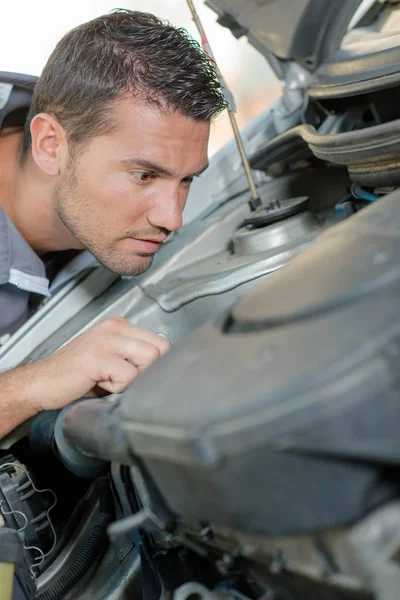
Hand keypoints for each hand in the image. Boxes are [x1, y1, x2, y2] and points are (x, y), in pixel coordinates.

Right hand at [29, 317, 169, 411]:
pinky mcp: (98, 357)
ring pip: (150, 359)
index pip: (161, 341)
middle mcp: (115, 328)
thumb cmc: (76, 376)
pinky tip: (98, 383)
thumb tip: (167, 367)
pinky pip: (130, 376)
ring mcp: (106, 340)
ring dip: (133, 379)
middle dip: (148, 371)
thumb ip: (136, 356)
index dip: (156, 364)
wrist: (41, 383)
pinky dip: (117, 388)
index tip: (137, 374)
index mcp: (120, 325)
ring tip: (110, 380)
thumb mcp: (111, 358)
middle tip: (122, 379)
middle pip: (161, 348)